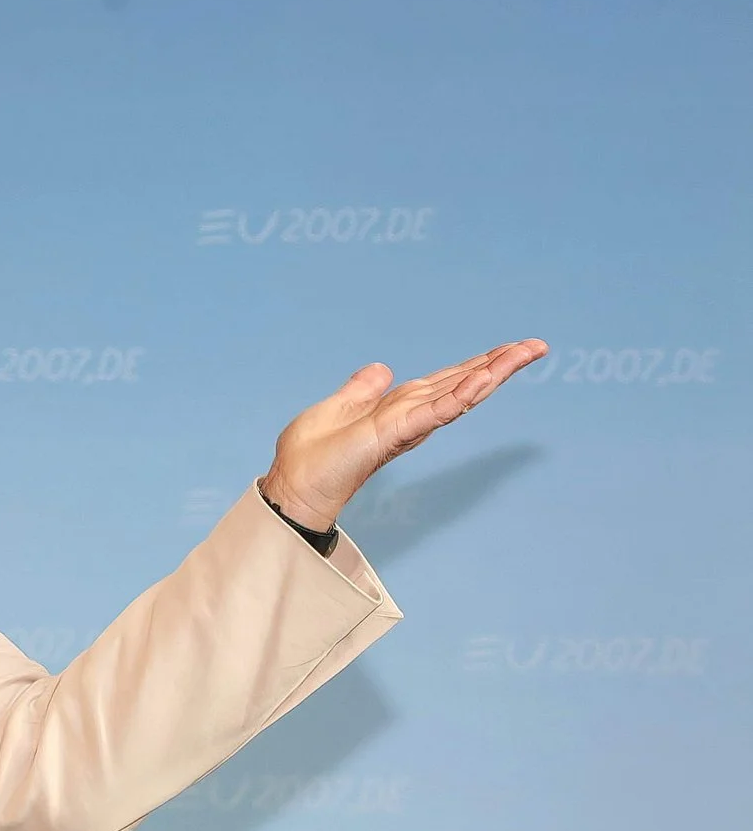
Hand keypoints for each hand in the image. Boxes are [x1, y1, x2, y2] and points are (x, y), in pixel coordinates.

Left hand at [260, 339, 548, 531]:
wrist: (294, 485)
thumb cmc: (312, 455)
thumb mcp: (337, 407)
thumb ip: (362, 389)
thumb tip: (382, 369)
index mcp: (399, 406)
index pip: (446, 380)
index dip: (478, 363)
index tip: (511, 347)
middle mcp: (410, 415)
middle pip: (462, 383)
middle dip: (499, 364)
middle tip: (537, 346)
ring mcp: (407, 424)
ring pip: (458, 393)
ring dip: (491, 373)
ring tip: (524, 353)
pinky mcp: (396, 433)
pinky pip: (435, 411)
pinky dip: (460, 395)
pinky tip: (485, 379)